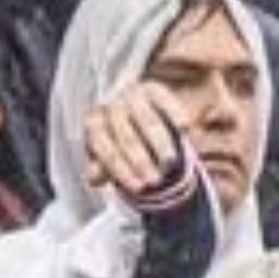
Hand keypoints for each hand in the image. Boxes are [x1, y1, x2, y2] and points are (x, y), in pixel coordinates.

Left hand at [84, 80, 186, 196]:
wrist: (130, 108)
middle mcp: (110, 106)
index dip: (122, 171)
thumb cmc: (118, 138)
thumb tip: (94, 178)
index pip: (105, 149)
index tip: (138, 188)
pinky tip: (184, 131)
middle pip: (126, 137)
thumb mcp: (106, 154)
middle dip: (141, 161)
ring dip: (159, 144)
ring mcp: (131, 95)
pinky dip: (175, 114)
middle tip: (156, 180)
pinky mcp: (152, 88)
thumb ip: (101, 167)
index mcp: (94, 124)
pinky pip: (164, 100)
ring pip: (146, 121)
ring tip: (170, 162)